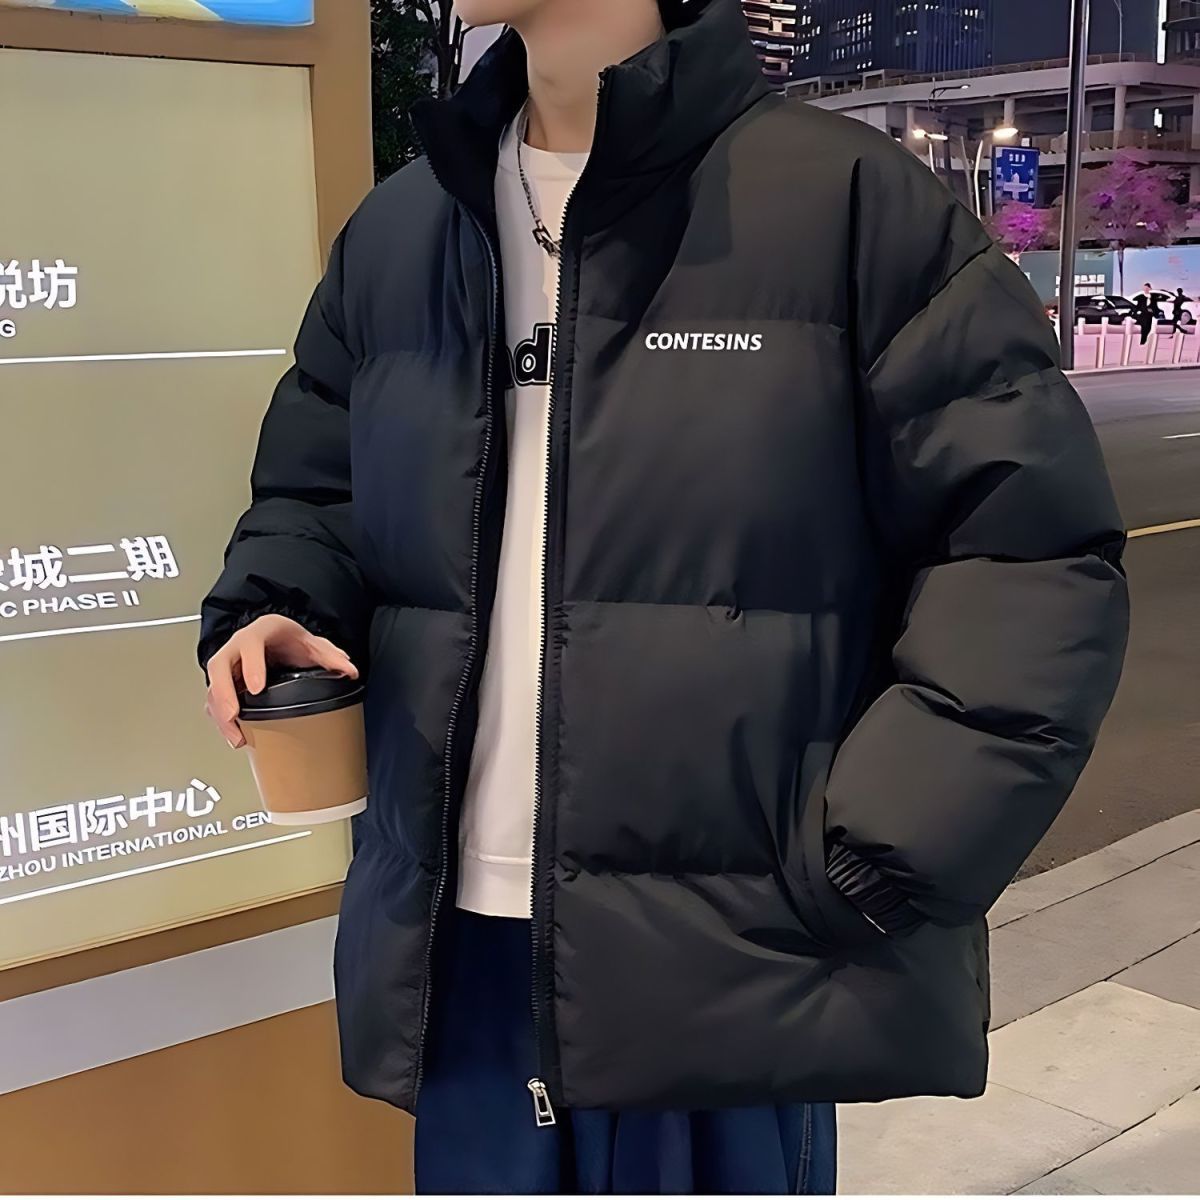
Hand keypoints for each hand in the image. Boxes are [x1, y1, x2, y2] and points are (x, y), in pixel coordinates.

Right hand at [204, 614, 358, 748]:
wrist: (276, 638)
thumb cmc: (287, 638)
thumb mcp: (310, 642)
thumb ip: (330, 655)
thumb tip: (349, 670)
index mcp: (258, 633)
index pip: (249, 645)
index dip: (251, 666)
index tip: (256, 688)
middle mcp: (237, 647)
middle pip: (219, 667)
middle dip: (224, 693)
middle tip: (233, 715)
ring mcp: (228, 666)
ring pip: (214, 688)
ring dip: (220, 713)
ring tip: (236, 736)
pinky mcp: (225, 683)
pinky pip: (216, 701)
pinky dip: (222, 719)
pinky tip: (234, 735)